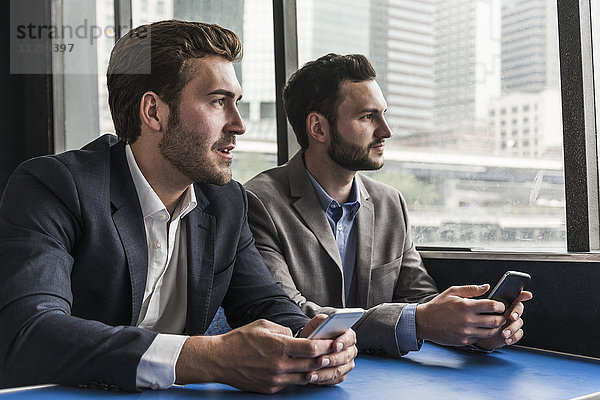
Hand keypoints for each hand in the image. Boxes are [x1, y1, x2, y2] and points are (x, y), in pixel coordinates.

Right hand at [175, 317, 355, 393]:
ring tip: (323, 364)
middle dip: (325, 359)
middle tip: (335, 354)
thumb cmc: (240, 340)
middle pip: (311, 365)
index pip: (311, 349)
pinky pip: (290, 383)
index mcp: (278, 346)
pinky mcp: (270, 388)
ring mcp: (275, 379)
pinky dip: (299, 376)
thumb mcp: (263, 325)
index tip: (334, 343)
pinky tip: (304, 371)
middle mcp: (279, 365)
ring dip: (315, 370)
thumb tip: (296, 337)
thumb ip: (283, 330)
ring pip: (304, 377)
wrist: (219, 360)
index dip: (326, 346)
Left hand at [297, 314, 356, 384]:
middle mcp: (350, 350)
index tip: (334, 345)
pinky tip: (312, 378)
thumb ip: (323, 321)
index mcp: (348, 335)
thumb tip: (325, 324)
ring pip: (338, 370)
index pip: (350, 338)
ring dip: (324, 373)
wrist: (309, 346)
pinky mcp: (340, 375)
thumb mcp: (318, 322)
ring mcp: (347, 364)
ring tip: (311, 373)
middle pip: (345, 356)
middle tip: (320, 361)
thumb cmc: (315, 333)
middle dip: (332, 359)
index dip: (343, 342)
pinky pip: (333, 379)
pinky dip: (322, 380)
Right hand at [415, 284, 506, 345]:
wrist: (424, 322)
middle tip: (501, 314)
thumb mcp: (452, 292)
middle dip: (502, 317)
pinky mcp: (464, 341)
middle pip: (496, 321)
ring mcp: (466, 332)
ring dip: (495, 327)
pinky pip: (480, 338)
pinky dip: (483, 333)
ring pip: (491, 332)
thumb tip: (487, 287)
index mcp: (466, 306)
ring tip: (493, 322)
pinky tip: (481, 328)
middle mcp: (467, 320)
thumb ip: (471, 289)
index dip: (500, 305)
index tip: (500, 305)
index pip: (492, 306)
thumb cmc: (438, 306)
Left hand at [475, 290, 532, 349]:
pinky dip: (514, 337)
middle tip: (511, 317)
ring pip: (519, 323)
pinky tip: (506, 339)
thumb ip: (475, 292)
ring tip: (504, 333)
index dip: (522, 295)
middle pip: (518, 309)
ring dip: (513, 328)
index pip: (514, 295)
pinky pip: (518, 334)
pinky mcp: (510, 333)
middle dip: (516, 313)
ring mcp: (510, 322)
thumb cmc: (469, 313)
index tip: (527, 295)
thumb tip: (486, 286)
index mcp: (501, 301)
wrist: (471, 332)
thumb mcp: (468, 301)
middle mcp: (508, 311)